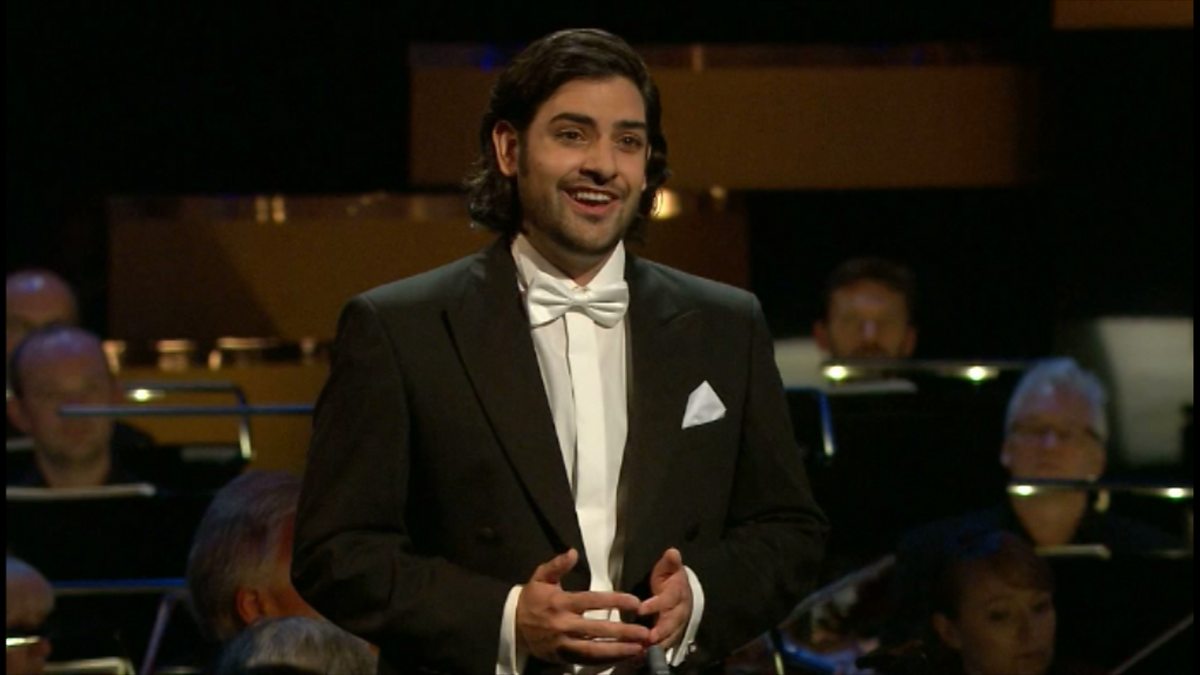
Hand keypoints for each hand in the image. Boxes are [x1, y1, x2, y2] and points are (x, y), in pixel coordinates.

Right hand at [516, 548, 649, 664]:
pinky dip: (606, 660)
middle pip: (598, 629)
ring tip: (639, 649)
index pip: (593, 601)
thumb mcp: (540, 577)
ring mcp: (563, 644)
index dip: (615, 601)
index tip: (635, 602)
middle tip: (645, 632)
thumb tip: (573, 552)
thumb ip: (557, 565)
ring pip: (594, 650)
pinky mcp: (563, 657)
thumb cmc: (532, 599)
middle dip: (623, 632)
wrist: (512, 626)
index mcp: (561, 603)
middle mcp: (564, 624)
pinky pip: (587, 660)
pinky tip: (622, 657)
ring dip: (618, 651)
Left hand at [638, 547, 692, 649]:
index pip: (667, 599)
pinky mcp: (674, 633)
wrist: (681, 590)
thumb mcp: (668, 567)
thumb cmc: (669, 578)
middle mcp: (681, 610)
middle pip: (672, 622)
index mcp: (678, 592)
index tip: (640, 609)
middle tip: (647, 638)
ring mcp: (679, 623)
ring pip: (671, 635)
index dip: (655, 605)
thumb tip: (673, 552)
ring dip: (658, 644)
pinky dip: (656, 650)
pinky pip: (667, 644)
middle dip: (660, 630)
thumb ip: (670, 562)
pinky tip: (643, 656)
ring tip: (644, 650)